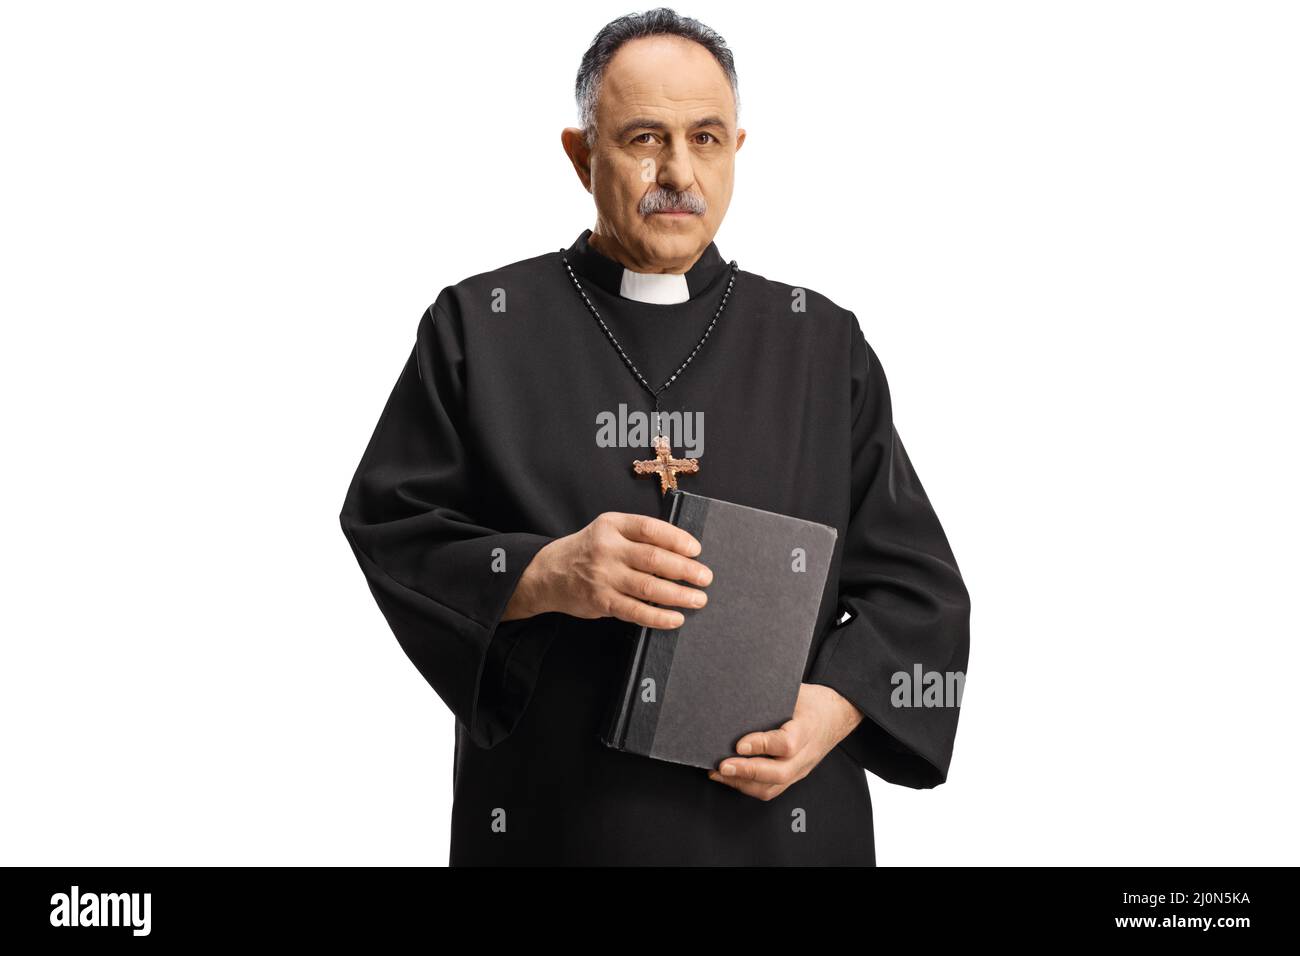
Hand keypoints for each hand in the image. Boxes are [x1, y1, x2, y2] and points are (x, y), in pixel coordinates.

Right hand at [503, 512, 711, 628]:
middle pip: (654, 558)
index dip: (677, 539)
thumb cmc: (588, 551)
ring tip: (698, 599)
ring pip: (648, 587)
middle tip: (705, 577)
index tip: (696, 550)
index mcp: (612, 524)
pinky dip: (658, 617)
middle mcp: (607, 548)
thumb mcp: (608, 531)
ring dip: (678, 595)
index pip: (650, 528)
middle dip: (685, 570)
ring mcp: (603, 576)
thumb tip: (682, 553)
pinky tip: (675, 619)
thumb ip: (637, 536)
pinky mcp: (601, 601)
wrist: (548, 573)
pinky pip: (635, 611)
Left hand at [708, 683, 863, 800]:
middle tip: (722, 765)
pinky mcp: (794, 776)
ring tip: (719, 773)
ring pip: (773, 787)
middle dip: (746, 772)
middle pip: (779, 773)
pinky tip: (731, 778)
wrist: (837, 715)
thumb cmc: (812, 701)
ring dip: (743, 783)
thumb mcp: (795, 692)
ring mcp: (801, 769)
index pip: (786, 743)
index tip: (739, 743)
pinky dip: (748, 786)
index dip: (762, 745)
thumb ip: (770, 698)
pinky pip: (771, 789)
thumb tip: (736, 697)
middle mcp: (805, 754)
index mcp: (807, 729)